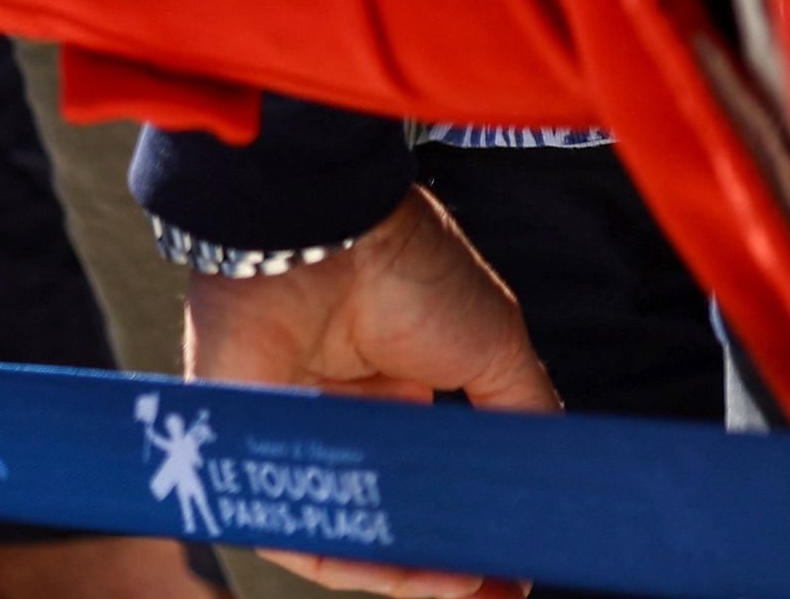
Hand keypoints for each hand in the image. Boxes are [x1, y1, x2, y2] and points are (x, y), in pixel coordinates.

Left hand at [185, 189, 553, 596]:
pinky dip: (349, 559)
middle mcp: (336, 413)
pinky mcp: (240, 444)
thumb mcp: (495, 348)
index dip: (471, 529)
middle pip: (385, 515)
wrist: (325, 227)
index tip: (517, 573)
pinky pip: (291, 524)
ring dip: (405, 570)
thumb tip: (549, 489)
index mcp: (388, 387)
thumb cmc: (407, 269)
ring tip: (465, 585)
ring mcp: (288, 429)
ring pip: (342, 529)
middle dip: (441, 563)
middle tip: (496, 592)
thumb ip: (522, 420)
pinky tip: (409, 573)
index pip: (426, 482)